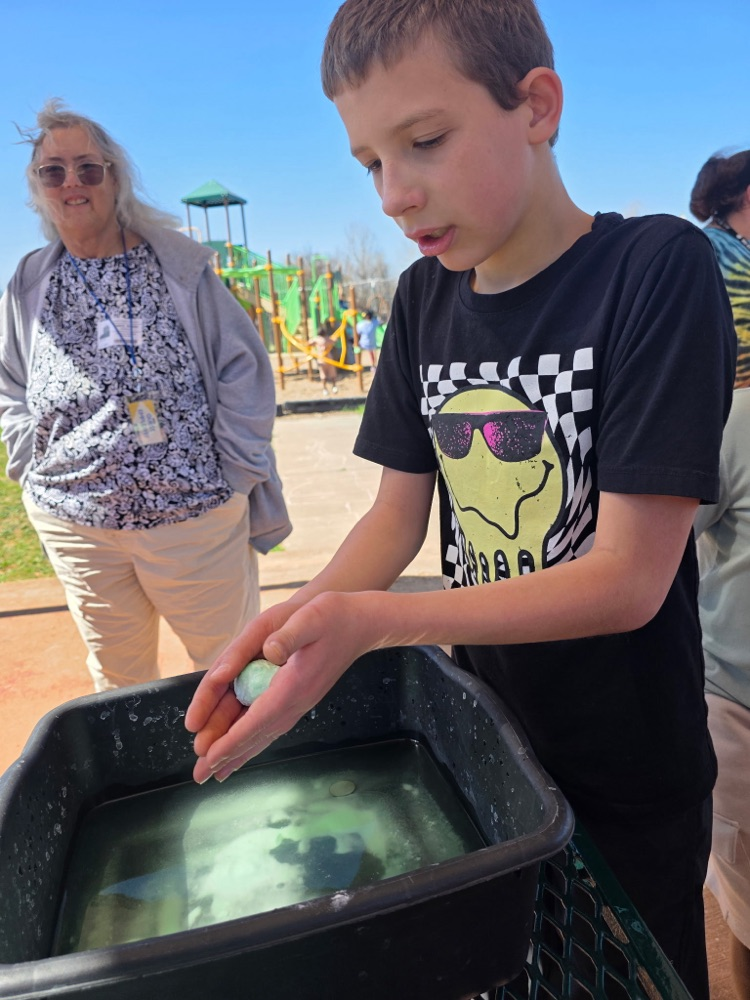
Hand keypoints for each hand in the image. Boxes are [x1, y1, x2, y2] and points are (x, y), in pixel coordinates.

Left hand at [185, 592, 374, 783]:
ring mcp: (300, 701)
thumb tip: (270, 651)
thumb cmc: (334, 616)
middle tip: (200, 776)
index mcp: (294, 684)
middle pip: (257, 734)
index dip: (231, 740)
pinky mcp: (300, 696)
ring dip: (239, 751)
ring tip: (217, 771)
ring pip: (264, 733)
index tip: (209, 757)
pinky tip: (245, 745)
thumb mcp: (310, 617)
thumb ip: (289, 636)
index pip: (257, 719)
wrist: (362, 623)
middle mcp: (297, 700)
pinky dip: (254, 738)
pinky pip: (272, 724)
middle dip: (227, 755)